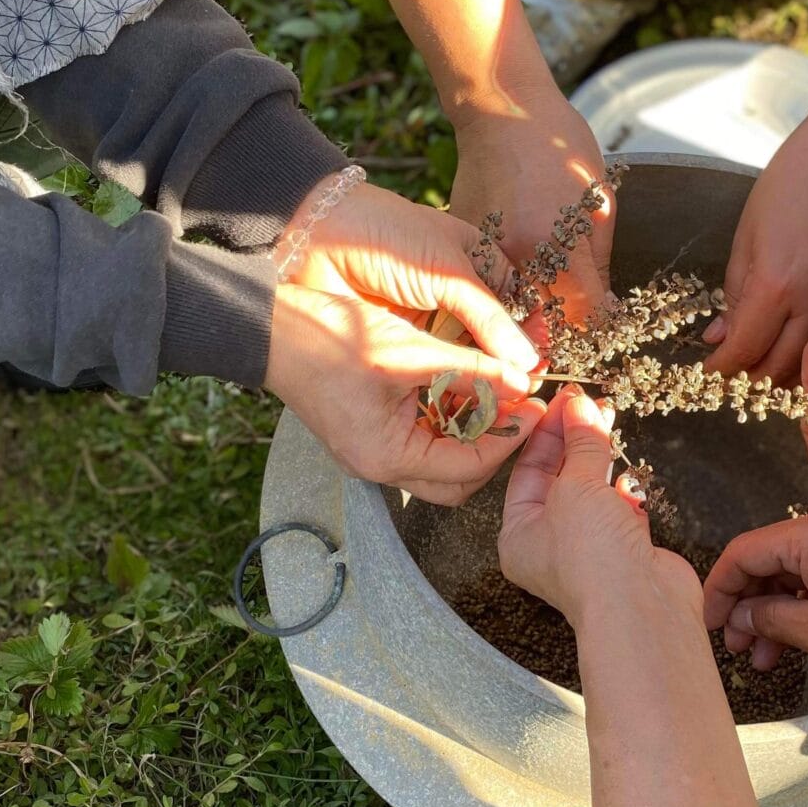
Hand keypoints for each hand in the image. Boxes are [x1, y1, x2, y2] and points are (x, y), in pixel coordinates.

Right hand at [269, 181, 545, 505]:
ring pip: (441, 458)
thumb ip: (470, 370)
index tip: (535, 407)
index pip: (469, 467)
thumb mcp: (410, 352)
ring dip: (473, 432)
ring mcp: (372, 451)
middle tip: (520, 408)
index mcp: (389, 458)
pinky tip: (465, 387)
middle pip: (458, 478)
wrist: (271, 329)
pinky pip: (421, 438)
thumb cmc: (330, 339)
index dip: (508, 439)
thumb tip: (522, 381)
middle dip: (494, 447)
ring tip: (499, 393)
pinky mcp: (369, 431)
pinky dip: (448, 419)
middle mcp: (380, 465)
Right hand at [451, 88, 613, 322]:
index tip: (602, 319)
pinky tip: (512, 264)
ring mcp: (482, 251)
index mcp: (556, 247)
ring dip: (525, 309)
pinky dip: (499, 281)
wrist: (503, 110)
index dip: (598, 322)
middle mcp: (514, 257)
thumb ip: (598, 262)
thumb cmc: (558, 146)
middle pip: (541, 321)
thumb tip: (601, 305)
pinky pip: (482, 277)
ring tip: (540, 294)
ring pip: (507, 305)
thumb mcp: (599, 201)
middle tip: (571, 312)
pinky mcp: (461, 241)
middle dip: (560, 325)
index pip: (582, 315)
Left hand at [499, 387, 697, 625]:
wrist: (641, 609)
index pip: (527, 471)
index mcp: (519, 534)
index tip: (562, 401)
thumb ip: (582, 446)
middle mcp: (551, 544)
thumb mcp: (577, 488)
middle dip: (575, 440)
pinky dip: (626, 493)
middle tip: (588, 404)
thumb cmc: (592, 562)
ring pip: (592, 492)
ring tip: (609, 420)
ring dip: (601, 459)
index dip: (546, 432)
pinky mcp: (625, 552)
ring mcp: (589, 549)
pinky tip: (629, 476)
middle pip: (560, 479)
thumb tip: (580, 408)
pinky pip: (621, 511)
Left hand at [703, 122, 807, 379]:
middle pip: (778, 370)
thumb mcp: (747, 235)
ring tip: (766, 366)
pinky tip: (802, 347)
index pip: (744, 351)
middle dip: (750, 379)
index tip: (711, 370)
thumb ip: (734, 293)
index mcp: (776, 285)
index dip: (722, 368)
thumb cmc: (794, 182)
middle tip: (735, 374)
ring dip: (785, 374)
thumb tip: (720, 337)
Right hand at [703, 504, 807, 679]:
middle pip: (767, 561)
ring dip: (774, 614)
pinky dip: (803, 608)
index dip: (719, 591)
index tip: (709, 625)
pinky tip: (795, 643)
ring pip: (794, 574)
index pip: (744, 552)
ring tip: (765, 660)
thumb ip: (771, 619)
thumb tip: (742, 617)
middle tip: (737, 648)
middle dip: (747, 607)